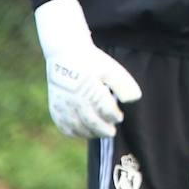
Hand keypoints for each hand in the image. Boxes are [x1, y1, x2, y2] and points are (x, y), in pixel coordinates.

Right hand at [34, 0, 141, 138]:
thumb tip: (133, 99)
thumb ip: (123, 85)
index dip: (114, 116)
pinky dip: (74, 133)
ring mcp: (63, 104)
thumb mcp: (111, 69)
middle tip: (112, 132)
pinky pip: (63, 126)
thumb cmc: (92, 63)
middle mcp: (75, 99)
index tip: (119, 117)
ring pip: (77, 127)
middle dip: (103, 130)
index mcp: (91, 89)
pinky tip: (84, 131)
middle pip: (91, 122)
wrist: (65, 54)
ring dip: (90, 133)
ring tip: (100, 132)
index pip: (105, 110)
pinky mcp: (55, 107)